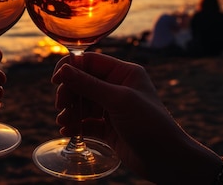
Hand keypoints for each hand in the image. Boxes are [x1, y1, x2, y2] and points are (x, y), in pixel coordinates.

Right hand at [51, 53, 222, 184]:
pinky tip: (67, 131)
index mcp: (124, 73)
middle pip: (83, 82)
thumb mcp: (118, 100)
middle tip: (60, 106)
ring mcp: (113, 108)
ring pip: (83, 103)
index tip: (56, 81)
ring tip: (63, 122)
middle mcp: (118, 87)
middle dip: (69, 93)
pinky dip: (75, 125)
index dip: (71, 68)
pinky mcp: (109, 128)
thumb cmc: (149, 124)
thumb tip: (63, 70)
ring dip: (70, 111)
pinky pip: (86, 122)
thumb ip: (88, 84)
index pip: (90, 62)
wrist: (167, 160)